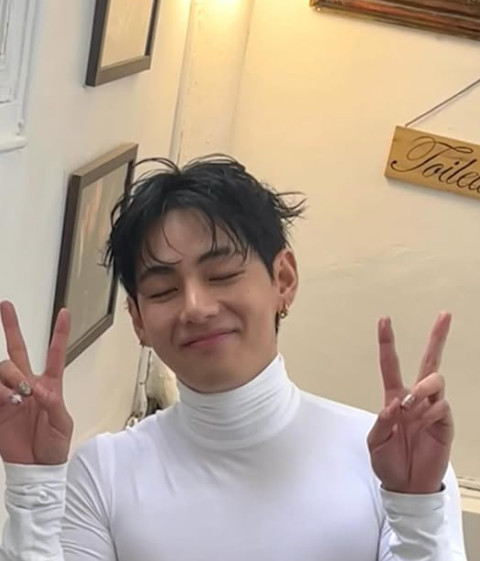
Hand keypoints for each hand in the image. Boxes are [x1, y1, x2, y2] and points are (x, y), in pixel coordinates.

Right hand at [0, 301, 72, 464]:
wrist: (36, 467)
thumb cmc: (54, 445)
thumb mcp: (62, 424)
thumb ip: (53, 405)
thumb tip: (38, 390)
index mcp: (50, 385)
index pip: (55, 354)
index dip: (59, 333)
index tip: (64, 312)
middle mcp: (28, 384)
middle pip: (18, 350)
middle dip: (11, 326)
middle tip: (6, 305)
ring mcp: (9, 394)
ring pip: (3, 368)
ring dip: (9, 376)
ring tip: (17, 396)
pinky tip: (5, 400)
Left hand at [367, 312, 452, 494]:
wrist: (406, 485)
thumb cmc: (388, 461)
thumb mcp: (375, 442)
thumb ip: (382, 422)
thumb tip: (395, 404)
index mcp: (394, 397)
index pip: (391, 364)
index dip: (388, 342)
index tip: (384, 319)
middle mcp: (415, 398)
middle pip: (428, 362)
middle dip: (437, 338)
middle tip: (444, 315)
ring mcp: (431, 408)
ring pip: (435, 380)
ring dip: (422, 388)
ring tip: (412, 403)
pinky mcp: (444, 422)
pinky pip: (441, 406)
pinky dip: (429, 412)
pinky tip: (422, 423)